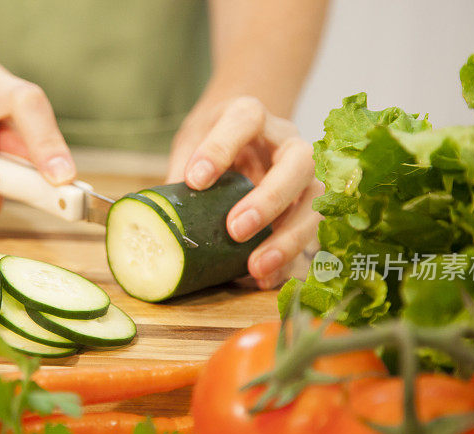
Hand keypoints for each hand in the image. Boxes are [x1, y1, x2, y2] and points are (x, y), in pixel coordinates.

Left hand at [168, 96, 320, 288]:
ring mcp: (304, 174)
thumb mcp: (190, 145)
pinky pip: (309, 234)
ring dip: (287, 238)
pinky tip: (264, 278)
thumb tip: (160, 221)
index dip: (221, 148)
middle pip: (298, 161)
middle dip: (269, 198)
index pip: (245, 119)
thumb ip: (180, 175)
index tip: (195, 179)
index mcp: (251, 116)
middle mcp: (287, 141)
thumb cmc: (211, 142)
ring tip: (255, 267)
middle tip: (235, 229)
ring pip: (314, 201)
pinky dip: (288, 259)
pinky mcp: (308, 207)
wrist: (241, 136)